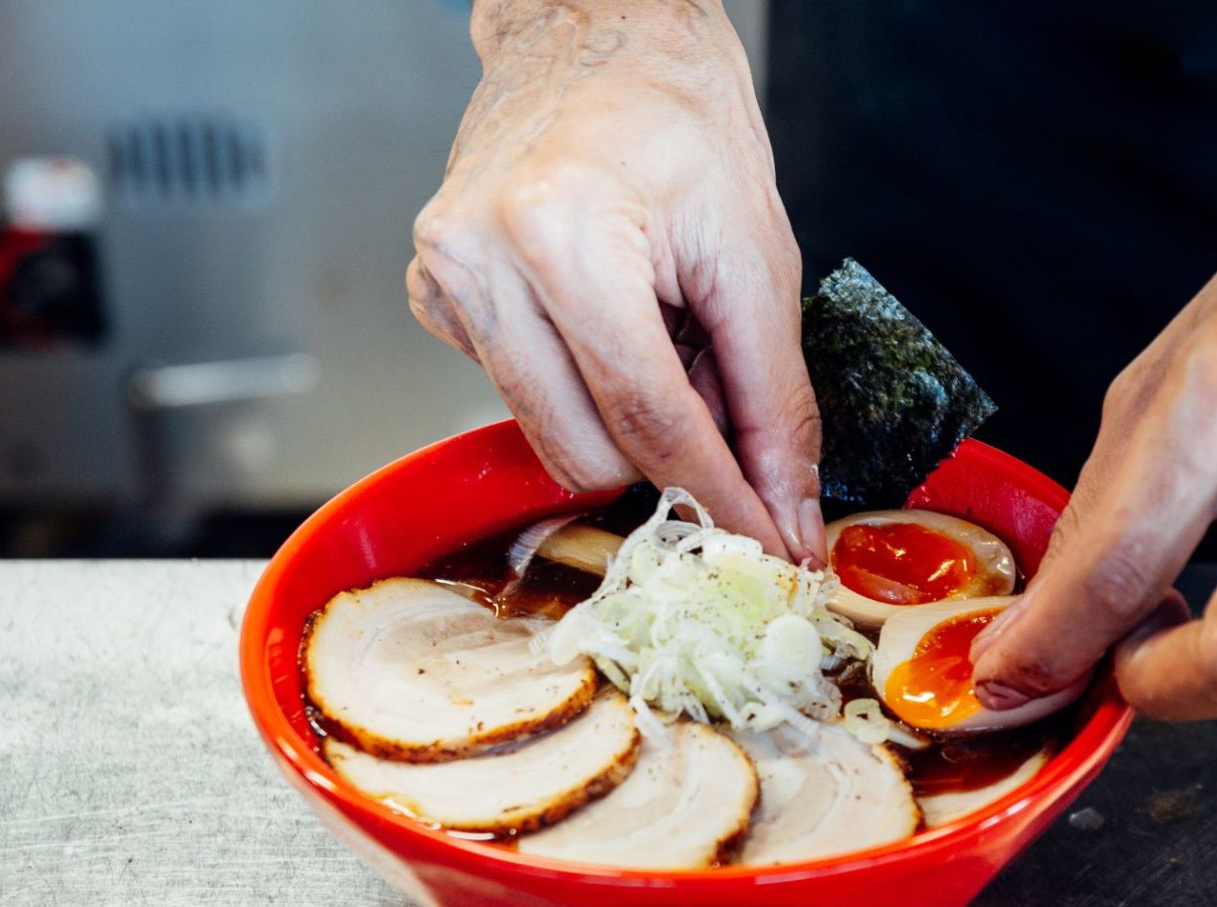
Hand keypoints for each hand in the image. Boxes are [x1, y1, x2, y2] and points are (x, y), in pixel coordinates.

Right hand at [407, 0, 821, 560]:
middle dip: (668, 455)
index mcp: (564, 234)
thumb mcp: (756, 258)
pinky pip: (519, 396)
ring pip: (549, 438)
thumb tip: (785, 508)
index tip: (765, 546)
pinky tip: (602, 314)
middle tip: (717, 395)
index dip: (717, 496)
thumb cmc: (677, 118)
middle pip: (587, 450)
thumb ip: (774, 399)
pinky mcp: (431, 296)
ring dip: (623, 419)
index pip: (648, 418)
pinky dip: (577, 382)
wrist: (595, 35)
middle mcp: (482, 258)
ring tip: (659, 332)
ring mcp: (444, 278)